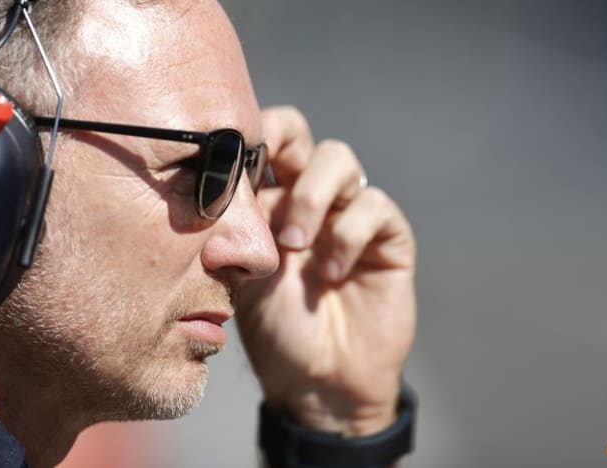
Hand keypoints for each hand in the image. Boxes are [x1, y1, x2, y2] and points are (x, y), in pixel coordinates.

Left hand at [235, 106, 416, 435]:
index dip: (249, 134)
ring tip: (293, 244)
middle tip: (266, 181)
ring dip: (312, 196)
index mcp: (269, 201)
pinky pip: (374, 206)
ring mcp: (348, 215)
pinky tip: (331, 273)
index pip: (263, 142)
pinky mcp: (387, 239)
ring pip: (340, 159)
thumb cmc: (273, 330)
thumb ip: (235, 224)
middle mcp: (309, 198)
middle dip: (283, 145)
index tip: (227, 154)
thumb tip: (219, 174)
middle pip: (302, 134)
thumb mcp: (239, 273)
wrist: (316, 382)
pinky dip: (349, 234)